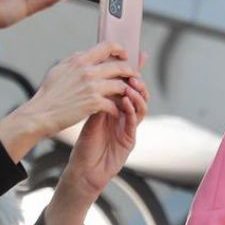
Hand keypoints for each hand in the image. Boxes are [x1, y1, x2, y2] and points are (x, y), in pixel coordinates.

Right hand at [0, 42, 136, 162]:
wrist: (40, 114)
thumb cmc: (48, 94)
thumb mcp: (59, 70)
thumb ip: (75, 62)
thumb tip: (88, 54)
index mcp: (79, 59)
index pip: (107, 46)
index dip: (120, 50)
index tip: (125, 56)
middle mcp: (87, 70)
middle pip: (120, 66)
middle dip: (131, 72)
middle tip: (134, 78)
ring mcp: (91, 86)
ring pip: (121, 86)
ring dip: (127, 92)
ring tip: (128, 97)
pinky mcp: (94, 103)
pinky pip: (115, 104)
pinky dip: (118, 109)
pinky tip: (117, 112)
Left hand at [60, 53, 149, 196]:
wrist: (84, 170)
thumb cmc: (85, 145)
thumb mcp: (89, 116)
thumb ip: (97, 98)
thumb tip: (97, 74)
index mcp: (116, 109)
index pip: (127, 86)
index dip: (134, 71)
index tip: (138, 55)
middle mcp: (126, 117)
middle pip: (139, 94)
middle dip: (138, 82)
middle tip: (133, 73)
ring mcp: (129, 128)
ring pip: (141, 107)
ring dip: (137, 95)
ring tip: (130, 86)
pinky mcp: (130, 140)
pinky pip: (134, 122)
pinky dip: (131, 110)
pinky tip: (126, 102)